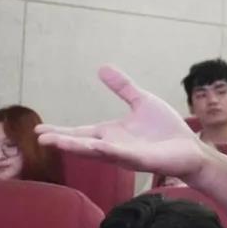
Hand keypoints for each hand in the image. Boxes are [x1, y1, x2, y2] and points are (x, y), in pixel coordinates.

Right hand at [37, 66, 207, 180]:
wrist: (189, 147)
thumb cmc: (165, 128)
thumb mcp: (141, 101)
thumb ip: (122, 87)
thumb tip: (102, 67)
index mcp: (110, 133)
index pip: (80, 133)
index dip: (61, 131)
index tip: (38, 130)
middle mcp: (113, 146)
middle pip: (82, 144)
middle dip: (62, 141)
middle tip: (39, 138)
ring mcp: (125, 154)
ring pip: (96, 152)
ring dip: (76, 147)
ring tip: (54, 142)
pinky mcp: (141, 160)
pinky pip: (121, 155)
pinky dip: (108, 150)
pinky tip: (96, 146)